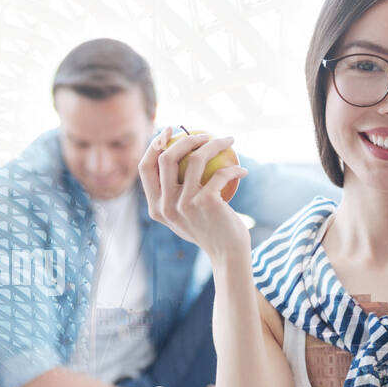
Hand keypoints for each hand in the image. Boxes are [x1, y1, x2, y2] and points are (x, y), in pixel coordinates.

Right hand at [137, 127, 252, 265]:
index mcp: (155, 207)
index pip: (145, 168)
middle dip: (184, 139)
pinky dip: (234, 170)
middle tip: (204, 134)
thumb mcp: (184, 214)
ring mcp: (184, 204)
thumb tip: (176, 153)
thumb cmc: (210, 230)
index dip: (154, 145)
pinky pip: (219, 174)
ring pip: (194, 159)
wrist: (227, 254)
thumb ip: (174, 193)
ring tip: (228, 143)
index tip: (171, 132)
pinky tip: (242, 171)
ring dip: (214, 144)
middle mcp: (165, 206)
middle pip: (165, 158)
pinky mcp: (205, 202)